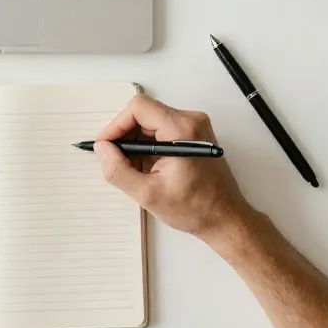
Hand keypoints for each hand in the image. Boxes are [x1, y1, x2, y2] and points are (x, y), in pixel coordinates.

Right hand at [95, 94, 253, 243]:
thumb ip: (118, 170)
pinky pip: (162, 129)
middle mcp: (191, 122)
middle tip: (115, 160)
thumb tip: (102, 150)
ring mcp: (195, 127)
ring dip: (136, 142)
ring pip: (151, 121)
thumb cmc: (196, 209)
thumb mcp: (148, 194)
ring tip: (133, 168)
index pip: (139, 108)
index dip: (116, 124)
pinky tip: (147, 167)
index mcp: (182, 131)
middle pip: (144, 113)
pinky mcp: (194, 134)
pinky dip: (148, 145)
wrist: (225, 218)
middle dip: (125, 135)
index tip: (106, 144)